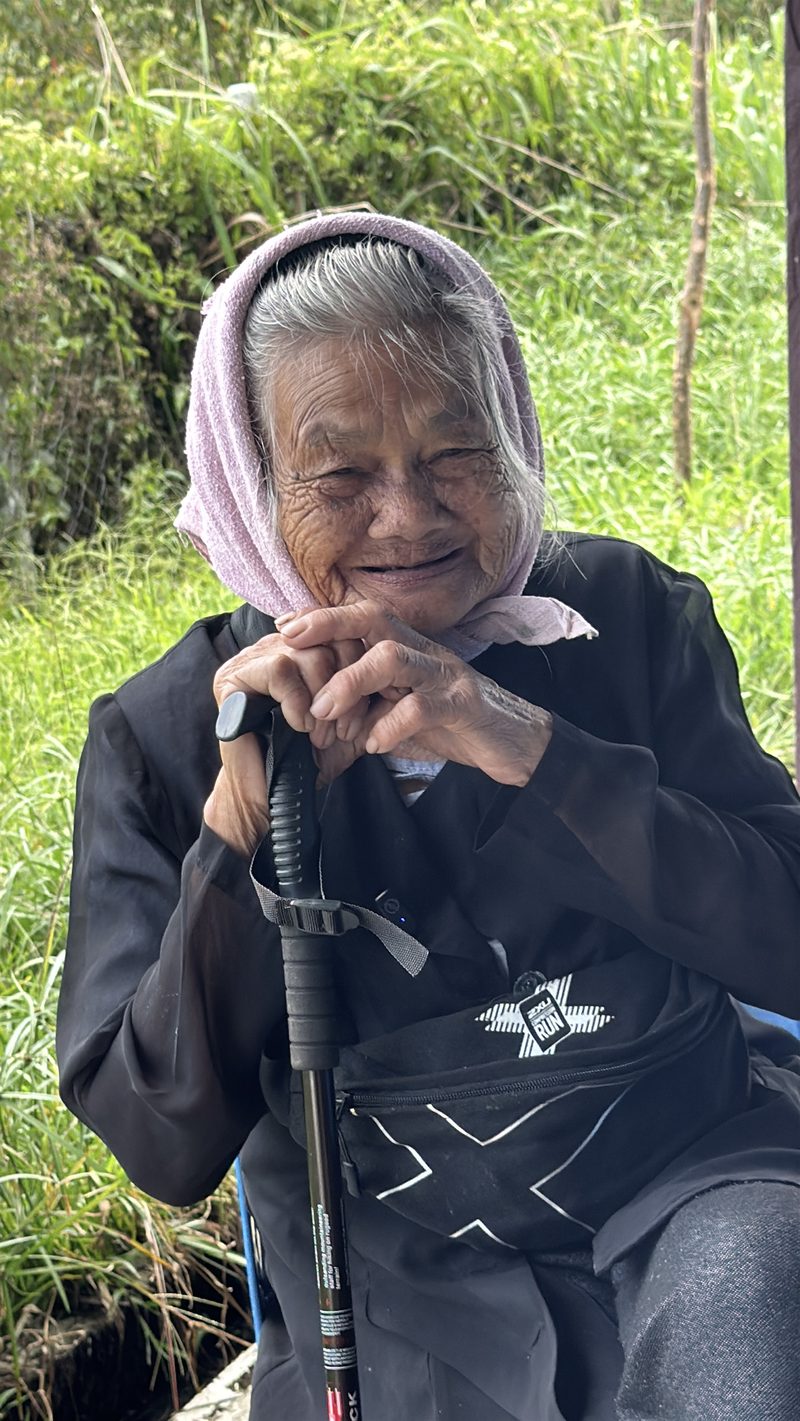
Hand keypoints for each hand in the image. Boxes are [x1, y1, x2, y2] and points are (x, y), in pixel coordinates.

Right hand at [204, 628, 366, 855]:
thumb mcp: (348, 720)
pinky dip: (297, 701)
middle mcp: (275, 648)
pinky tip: (299, 727)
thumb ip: (365, 691)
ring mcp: (251, 659)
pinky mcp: (232, 677)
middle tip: (342, 728)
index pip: (339, 632)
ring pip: (304, 652)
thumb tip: (390, 665)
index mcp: (302, 652)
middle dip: (345, 684)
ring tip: (319, 733)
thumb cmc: (308, 758)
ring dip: (321, 697)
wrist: (272, 795)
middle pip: (326, 638)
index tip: (364, 711)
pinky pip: (278, 669)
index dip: (359, 667)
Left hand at [275, 601, 552, 786]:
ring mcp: (446, 675)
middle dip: (329, 626)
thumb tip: (315, 718)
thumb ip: (364, 709)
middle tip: (290, 646)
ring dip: (351, 682)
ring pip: (393, 657)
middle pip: (376, 620)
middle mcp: (427, 652)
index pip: (363, 617)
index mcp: (410, 650)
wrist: (517, 744)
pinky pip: (422, 706)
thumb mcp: (400, 713)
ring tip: (325, 713)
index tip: (283, 627)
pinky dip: (391, 724)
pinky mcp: (464, 705)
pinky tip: (373, 744)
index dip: (323, 618)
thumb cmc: (453, 726)